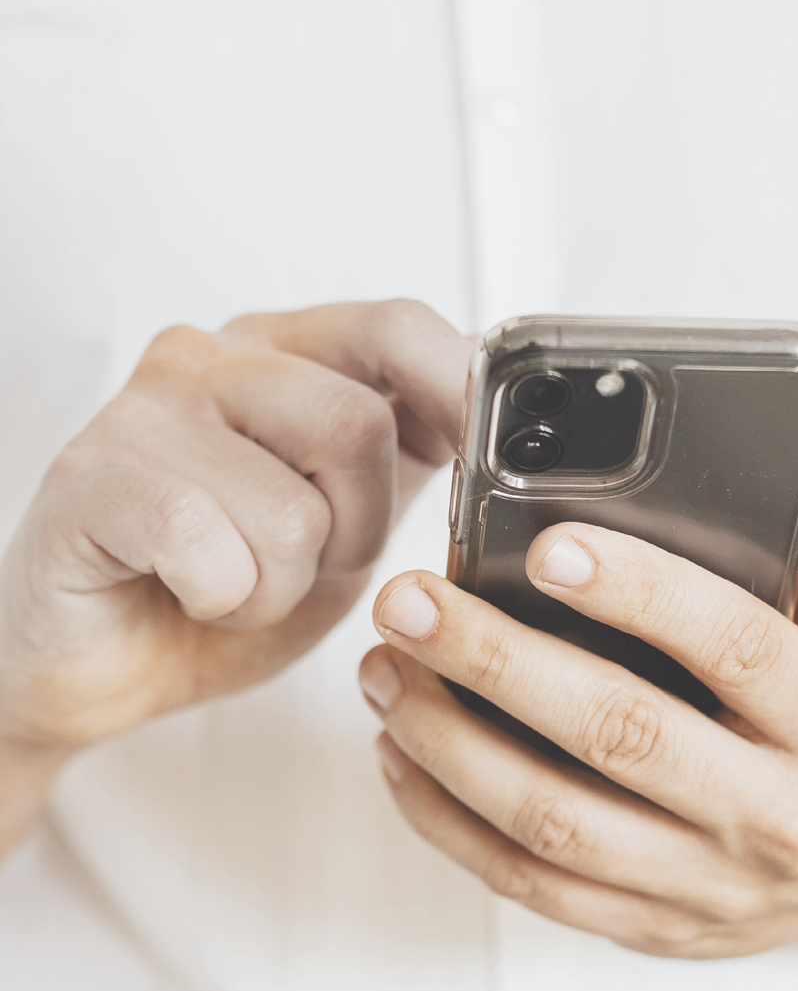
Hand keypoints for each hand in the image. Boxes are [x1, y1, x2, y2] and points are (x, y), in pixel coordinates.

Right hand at [0, 300, 468, 766]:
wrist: (106, 662)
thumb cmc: (234, 583)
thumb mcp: (356, 514)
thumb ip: (418, 456)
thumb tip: (511, 425)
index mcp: (289, 353)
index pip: (397, 327)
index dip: (459, 387)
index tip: (493, 451)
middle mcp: (216, 357)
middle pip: (361, 426)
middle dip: (359, 528)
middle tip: (308, 559)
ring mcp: (147, 407)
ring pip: (296, 510)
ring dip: (286, 582)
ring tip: (238, 580)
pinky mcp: (93, 476)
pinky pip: (215, 552)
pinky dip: (225, 602)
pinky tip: (188, 594)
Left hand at [361, 488, 797, 957]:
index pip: (735, 647)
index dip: (643, 594)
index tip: (547, 544)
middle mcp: (775, 814)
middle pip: (623, 734)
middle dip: (500, 663)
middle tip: (413, 603)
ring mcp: (709, 884)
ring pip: (558, 822)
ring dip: (452, 745)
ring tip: (386, 671)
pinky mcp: (652, 928)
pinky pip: (533, 886)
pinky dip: (452, 822)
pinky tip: (404, 755)